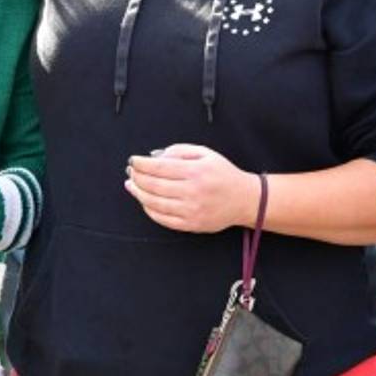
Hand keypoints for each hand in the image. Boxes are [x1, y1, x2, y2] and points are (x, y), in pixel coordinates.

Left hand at [125, 144, 258, 232]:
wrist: (244, 199)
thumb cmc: (223, 174)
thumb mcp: (205, 153)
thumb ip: (179, 151)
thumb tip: (154, 157)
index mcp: (196, 171)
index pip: (159, 167)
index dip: (141, 164)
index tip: (133, 161)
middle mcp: (193, 191)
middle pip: (154, 185)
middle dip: (137, 178)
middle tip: (130, 173)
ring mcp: (191, 210)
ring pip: (155, 203)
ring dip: (138, 194)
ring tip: (132, 186)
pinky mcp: (191, 225)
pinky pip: (163, 219)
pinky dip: (149, 210)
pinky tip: (145, 202)